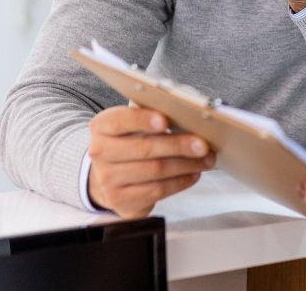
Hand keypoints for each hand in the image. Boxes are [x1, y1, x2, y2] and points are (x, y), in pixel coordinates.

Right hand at [86, 105, 215, 217]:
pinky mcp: (120, 199)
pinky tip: (193, 174)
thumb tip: (183, 106)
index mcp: (101, 126)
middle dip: (178, 145)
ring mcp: (107, 179)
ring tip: (206, 159)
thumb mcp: (132, 125)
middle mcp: (99, 152)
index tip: (165, 120)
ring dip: (186, 165)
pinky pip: (157, 190)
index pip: (119, 121)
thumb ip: (150, 114)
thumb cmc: (129, 142)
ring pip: (155, 171)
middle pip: (144, 148)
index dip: (142, 120)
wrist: (109, 176)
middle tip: (203, 144)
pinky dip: (180, 182)